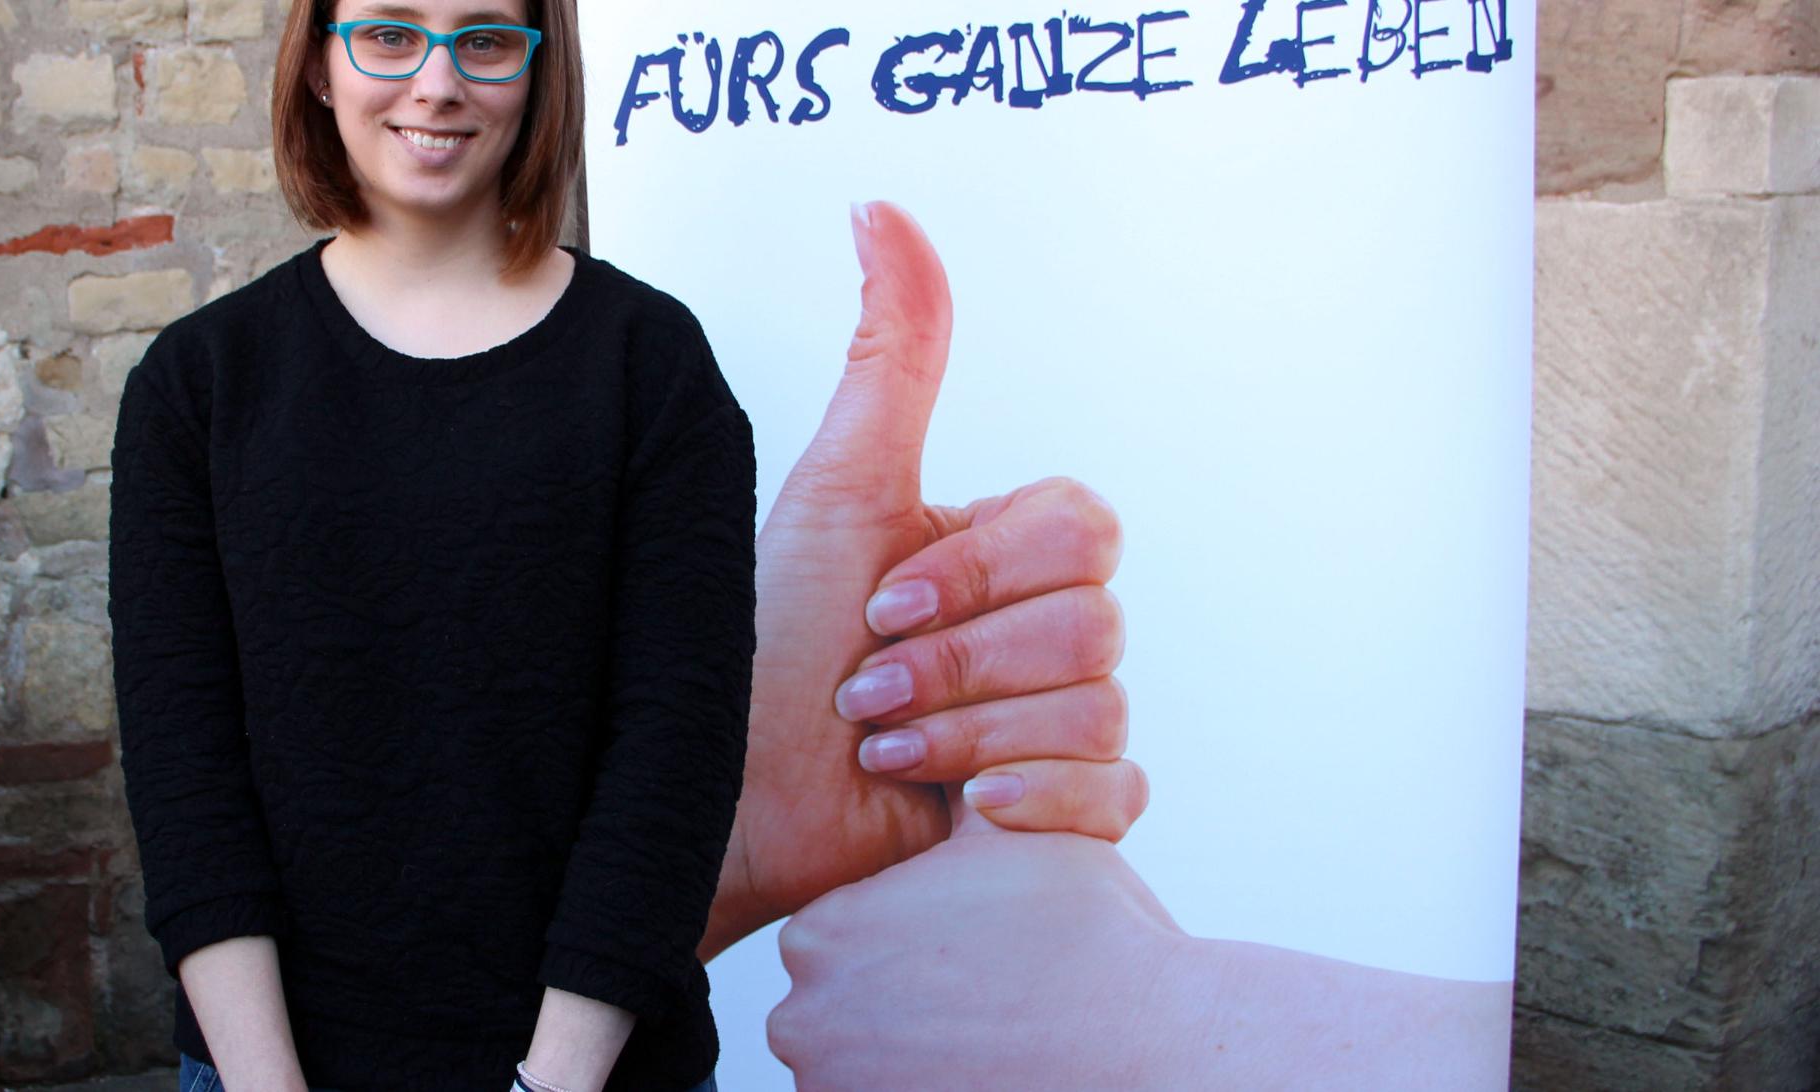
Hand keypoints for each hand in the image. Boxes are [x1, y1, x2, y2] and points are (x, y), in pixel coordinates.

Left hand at [704, 203, 1144, 955]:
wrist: (722, 806)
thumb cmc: (760, 646)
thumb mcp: (834, 491)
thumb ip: (890, 355)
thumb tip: (880, 207)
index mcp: (1000, 550)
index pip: (1085, 527)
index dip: (984, 572)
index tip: (882, 603)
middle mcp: (1035, 628)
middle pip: (1094, 623)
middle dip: (957, 664)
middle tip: (864, 690)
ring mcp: (1053, 720)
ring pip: (1098, 707)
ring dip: (964, 735)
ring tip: (882, 748)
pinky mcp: (1059, 812)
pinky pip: (1116, 794)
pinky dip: (1032, 799)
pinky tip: (957, 808)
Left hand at [770, 832, 1512, 1089]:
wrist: (1147, 1049)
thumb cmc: (1085, 936)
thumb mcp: (1013, 833)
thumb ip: (959, 780)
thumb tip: (938, 731)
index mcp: (825, 930)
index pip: (839, 931)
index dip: (904, 931)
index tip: (962, 939)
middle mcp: (803, 1013)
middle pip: (836, 1001)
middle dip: (896, 995)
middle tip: (976, 988)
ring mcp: (828, 1082)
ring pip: (851, 1059)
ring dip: (903, 1049)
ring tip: (984, 1028)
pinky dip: (916, 1085)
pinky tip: (981, 1066)